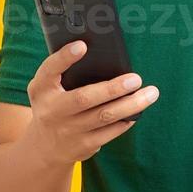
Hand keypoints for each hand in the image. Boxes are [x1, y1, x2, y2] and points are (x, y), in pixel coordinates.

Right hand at [27, 41, 159, 163]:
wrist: (45, 146)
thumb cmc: (53, 104)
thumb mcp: (48, 88)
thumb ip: (64, 72)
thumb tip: (102, 54)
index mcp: (41, 89)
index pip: (49, 70)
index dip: (64, 58)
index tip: (82, 45)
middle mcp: (52, 111)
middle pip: (85, 98)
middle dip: (113, 88)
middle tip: (136, 78)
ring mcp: (68, 130)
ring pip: (104, 116)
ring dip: (131, 104)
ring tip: (150, 93)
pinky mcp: (83, 146)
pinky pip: (110, 132)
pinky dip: (126, 120)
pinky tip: (138, 110)